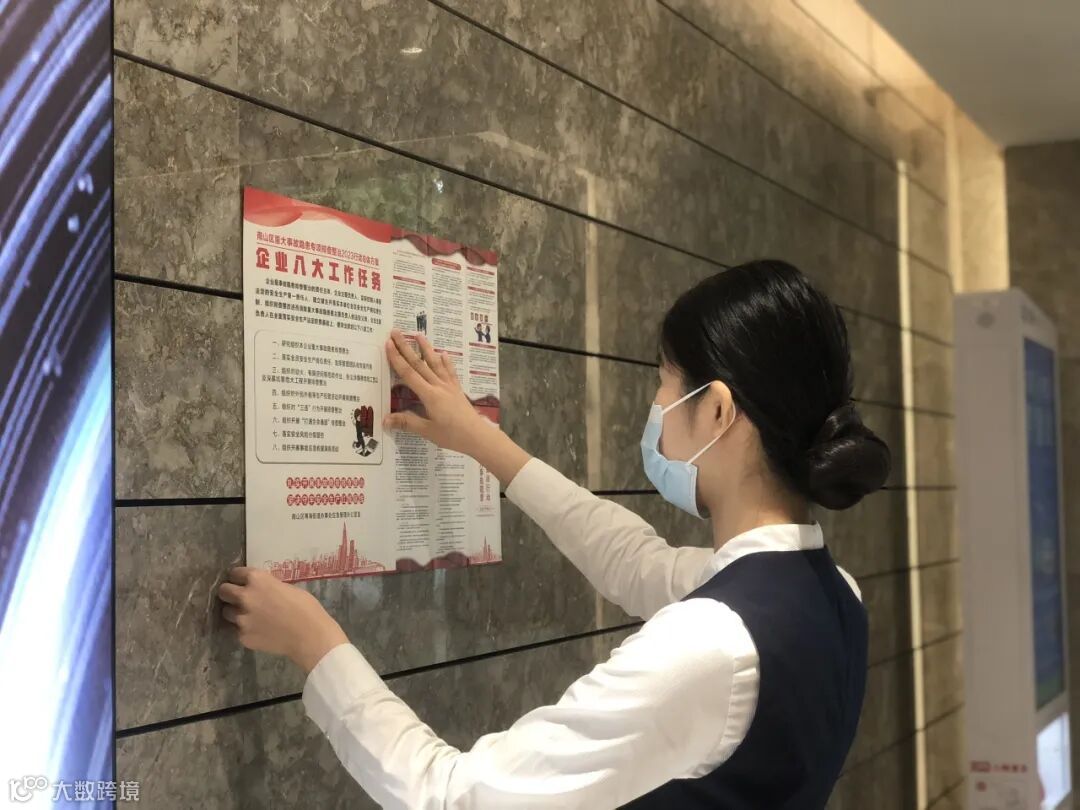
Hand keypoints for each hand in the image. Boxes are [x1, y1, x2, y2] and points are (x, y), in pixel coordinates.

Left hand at [219, 567, 347, 672]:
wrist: (309, 636)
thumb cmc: (306, 607)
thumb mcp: (287, 588)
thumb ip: (268, 586)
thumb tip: (261, 590)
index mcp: (257, 580)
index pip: (235, 573)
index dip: (239, 578)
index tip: (242, 582)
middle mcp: (244, 597)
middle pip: (224, 591)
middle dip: (230, 593)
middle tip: (240, 599)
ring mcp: (241, 619)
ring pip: (227, 612)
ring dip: (236, 613)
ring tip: (251, 617)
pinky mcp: (242, 637)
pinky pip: (238, 631)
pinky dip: (246, 630)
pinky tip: (260, 632)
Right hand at [383, 329, 490, 455]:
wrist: (478, 436)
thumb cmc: (452, 435)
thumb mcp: (427, 431)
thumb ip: (407, 423)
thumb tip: (385, 420)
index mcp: (429, 395)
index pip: (409, 373)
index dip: (396, 358)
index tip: (388, 344)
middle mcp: (438, 386)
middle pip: (419, 363)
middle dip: (406, 347)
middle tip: (396, 332)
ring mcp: (449, 386)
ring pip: (435, 363)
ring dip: (426, 348)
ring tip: (419, 334)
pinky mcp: (457, 389)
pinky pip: (450, 372)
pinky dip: (446, 362)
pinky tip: (444, 354)